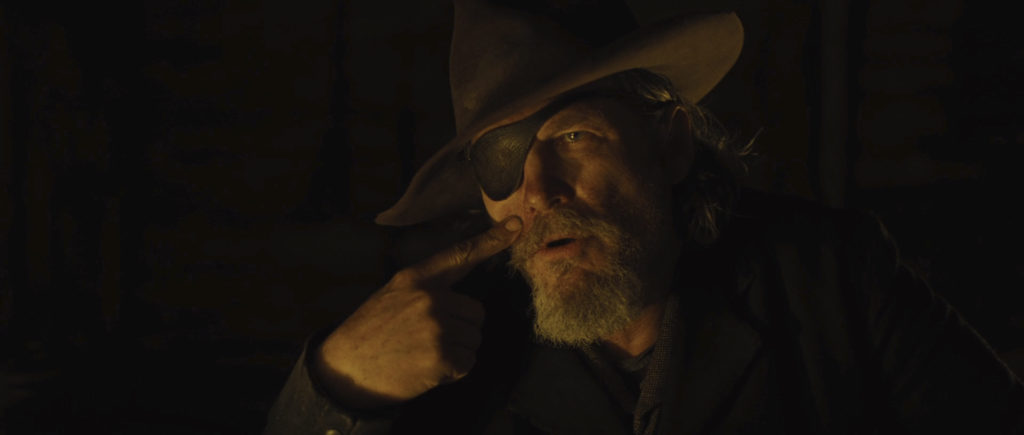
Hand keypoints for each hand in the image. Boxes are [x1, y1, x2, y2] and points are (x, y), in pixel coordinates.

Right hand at [314, 216, 522, 408]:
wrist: (344, 369)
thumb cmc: (370, 332)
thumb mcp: (393, 295)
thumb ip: (426, 289)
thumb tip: (461, 299)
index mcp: (415, 278)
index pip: (460, 255)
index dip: (491, 240)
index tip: (517, 225)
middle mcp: (429, 298)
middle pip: (476, 313)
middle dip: (461, 329)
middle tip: (427, 340)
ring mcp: (436, 327)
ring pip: (474, 339)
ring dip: (457, 352)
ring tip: (423, 354)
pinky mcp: (441, 357)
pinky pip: (468, 363)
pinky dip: (453, 372)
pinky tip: (426, 370)